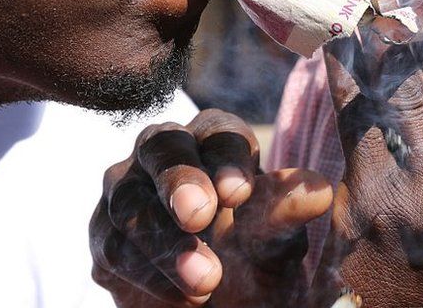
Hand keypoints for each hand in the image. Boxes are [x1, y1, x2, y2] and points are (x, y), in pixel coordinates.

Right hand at [90, 109, 332, 307]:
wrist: (218, 302)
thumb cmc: (253, 252)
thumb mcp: (275, 238)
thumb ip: (286, 213)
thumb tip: (319, 191)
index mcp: (212, 136)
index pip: (216, 132)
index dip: (226, 160)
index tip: (239, 194)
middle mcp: (161, 150)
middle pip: (160, 149)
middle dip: (179, 182)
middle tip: (201, 216)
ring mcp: (124, 189)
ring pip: (131, 203)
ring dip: (166, 244)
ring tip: (205, 282)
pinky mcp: (104, 236)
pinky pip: (115, 249)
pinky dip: (148, 275)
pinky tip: (183, 299)